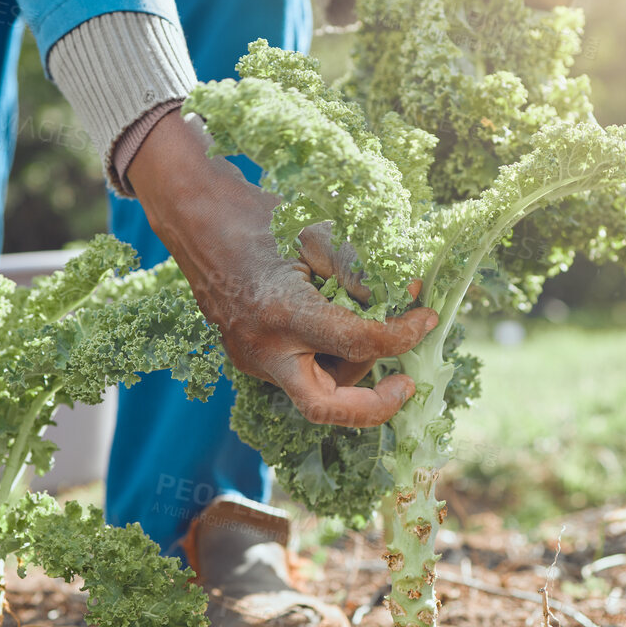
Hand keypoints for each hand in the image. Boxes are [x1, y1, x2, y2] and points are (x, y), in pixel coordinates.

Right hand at [128, 109, 437, 427]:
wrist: (198, 219)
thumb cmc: (262, 219)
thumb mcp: (322, 235)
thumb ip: (365, 273)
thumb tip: (408, 297)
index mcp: (282, 313)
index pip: (357, 342)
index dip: (402, 335)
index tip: (428, 318)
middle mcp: (262, 348)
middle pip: (324, 407)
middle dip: (373, 406)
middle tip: (408, 383)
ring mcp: (250, 359)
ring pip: (315, 389)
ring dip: (350, 365)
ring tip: (360, 319)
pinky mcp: (247, 359)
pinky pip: (298, 373)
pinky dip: (327, 358)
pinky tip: (333, 324)